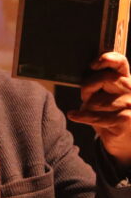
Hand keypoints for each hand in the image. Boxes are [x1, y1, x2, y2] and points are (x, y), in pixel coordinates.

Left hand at [68, 52, 130, 167]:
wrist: (122, 138)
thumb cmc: (109, 111)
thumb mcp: (102, 94)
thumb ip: (97, 82)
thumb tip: (89, 72)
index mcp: (125, 78)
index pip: (120, 62)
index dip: (108, 59)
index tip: (93, 64)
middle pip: (103, 79)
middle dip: (89, 87)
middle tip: (86, 96)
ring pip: (98, 100)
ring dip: (88, 106)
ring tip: (90, 109)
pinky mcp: (126, 119)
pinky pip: (97, 116)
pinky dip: (82, 116)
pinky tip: (73, 115)